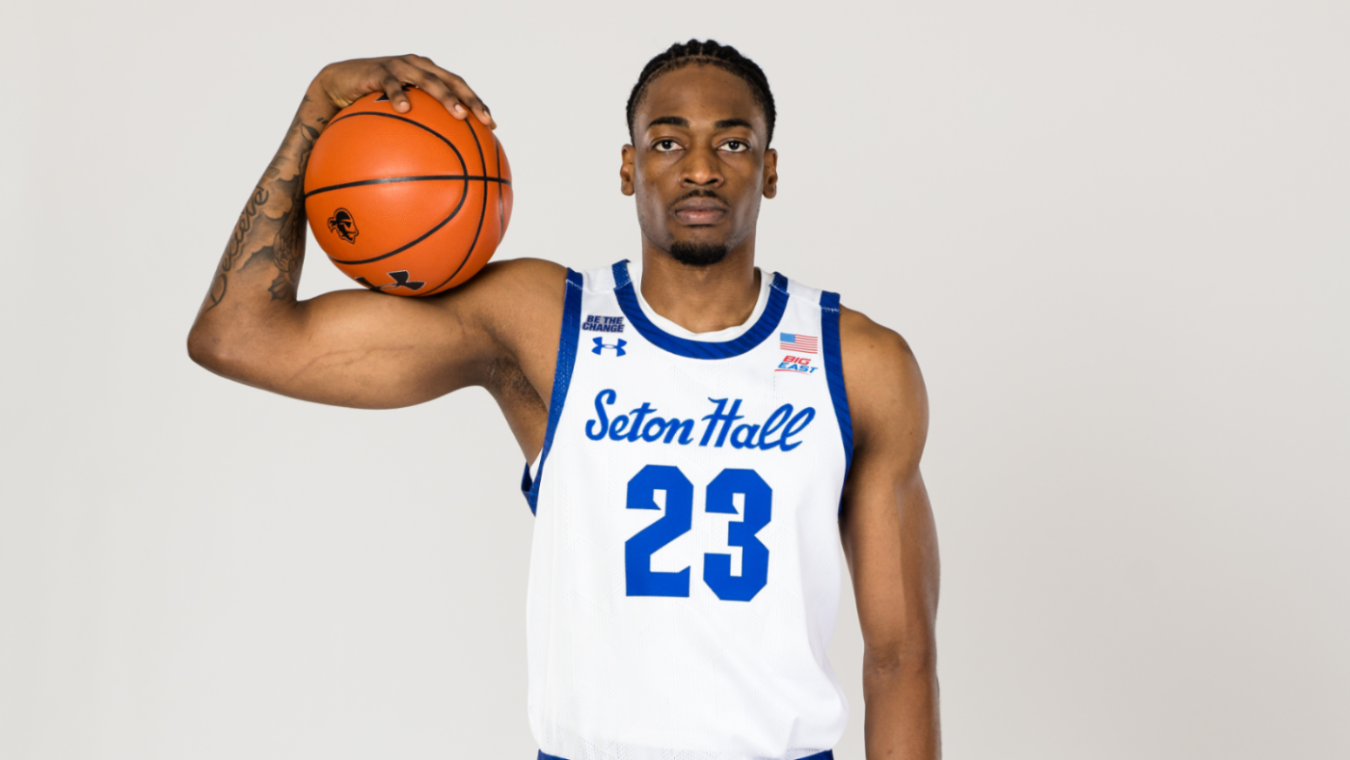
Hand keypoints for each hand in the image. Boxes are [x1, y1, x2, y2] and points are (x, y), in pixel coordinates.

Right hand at [311, 54, 495, 127]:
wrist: (336, 84)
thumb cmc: (368, 105)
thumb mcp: (395, 118)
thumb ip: (415, 132)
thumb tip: (434, 170)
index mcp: (427, 74)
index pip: (459, 86)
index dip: (476, 102)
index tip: (492, 125)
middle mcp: (418, 66)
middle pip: (451, 80)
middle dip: (470, 100)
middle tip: (483, 120)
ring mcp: (399, 66)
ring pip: (428, 79)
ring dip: (445, 96)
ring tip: (457, 113)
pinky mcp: (378, 70)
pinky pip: (391, 84)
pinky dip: (400, 95)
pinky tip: (406, 109)